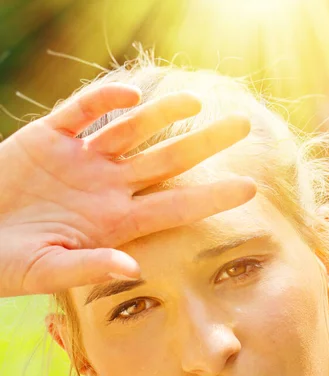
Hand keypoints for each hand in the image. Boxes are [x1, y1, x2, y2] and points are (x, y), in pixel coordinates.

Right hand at [0, 83, 255, 297]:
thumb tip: (132, 269)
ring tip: (195, 100)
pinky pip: (81, 112)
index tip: (249, 188)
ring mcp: (80, 160)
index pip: (173, 207)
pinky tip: (130, 95)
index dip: (210, 197)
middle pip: (165, 161)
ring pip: (129, 130)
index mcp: (114, 222)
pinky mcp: (48, 138)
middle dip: (203, 144)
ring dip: (161, 114)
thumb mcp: (49, 272)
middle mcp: (106, 187)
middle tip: (243, 124)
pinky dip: (103, 101)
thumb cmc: (9, 264)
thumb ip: (89, 268)